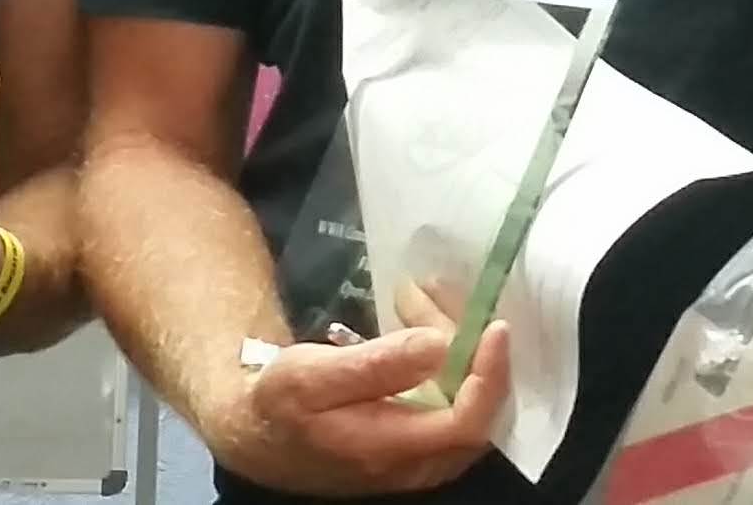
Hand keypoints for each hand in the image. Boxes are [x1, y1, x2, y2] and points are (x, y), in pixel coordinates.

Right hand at [211, 304, 508, 498]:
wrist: (258, 435)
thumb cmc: (279, 404)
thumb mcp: (310, 376)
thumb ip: (375, 365)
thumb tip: (438, 346)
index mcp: (390, 451)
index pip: (467, 423)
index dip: (490, 375)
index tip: (494, 325)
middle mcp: (417, 462)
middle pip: (474, 404)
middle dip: (467, 343)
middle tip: (435, 289)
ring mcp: (421, 453)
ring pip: (463, 395)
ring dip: (454, 341)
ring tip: (419, 294)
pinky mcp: (417, 437)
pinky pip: (451, 395)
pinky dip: (446, 353)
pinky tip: (421, 320)